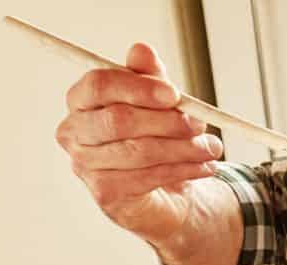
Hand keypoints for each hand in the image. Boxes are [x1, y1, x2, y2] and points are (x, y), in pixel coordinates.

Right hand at [54, 43, 222, 245]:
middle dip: (166, 121)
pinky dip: (183, 170)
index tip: (174, 94)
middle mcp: (74, 133)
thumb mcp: (157, 102)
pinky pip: (148, 177)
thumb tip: (141, 49)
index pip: (99, 85)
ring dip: (183, 148)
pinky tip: (205, 167)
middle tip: (199, 123)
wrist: (164, 192)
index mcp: (80, 101)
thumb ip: (149, 77)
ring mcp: (85, 165)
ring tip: (212, 147)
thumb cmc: (155, 138)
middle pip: (118, 120)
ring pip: (138, 151)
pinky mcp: (105, 193)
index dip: (138, 87)